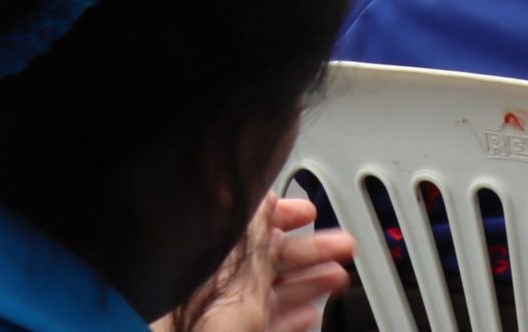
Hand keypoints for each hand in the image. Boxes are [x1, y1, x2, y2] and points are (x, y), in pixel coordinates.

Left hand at [153, 196, 354, 331]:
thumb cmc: (187, 329)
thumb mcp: (235, 299)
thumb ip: (251, 255)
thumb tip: (263, 207)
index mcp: (196, 268)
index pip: (238, 229)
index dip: (275, 215)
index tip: (308, 211)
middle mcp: (199, 293)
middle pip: (257, 264)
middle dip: (304, 253)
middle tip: (341, 246)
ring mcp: (210, 321)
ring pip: (261, 299)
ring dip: (304, 286)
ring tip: (337, 277)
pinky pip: (256, 327)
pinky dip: (285, 320)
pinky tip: (309, 315)